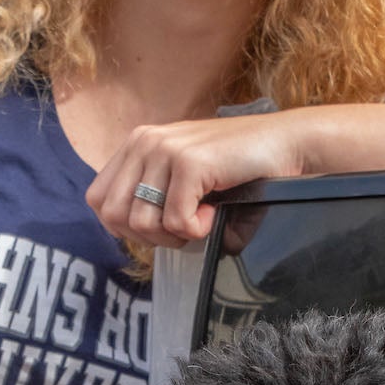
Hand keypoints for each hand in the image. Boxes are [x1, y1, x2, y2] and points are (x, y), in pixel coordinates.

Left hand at [87, 114, 308, 246]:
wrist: (285, 143)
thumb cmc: (238, 166)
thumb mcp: (184, 177)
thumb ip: (154, 199)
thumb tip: (135, 242)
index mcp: (137, 143)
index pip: (99, 199)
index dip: (125, 226)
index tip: (160, 227)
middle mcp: (144, 141)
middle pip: (113, 215)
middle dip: (148, 236)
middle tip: (183, 229)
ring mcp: (164, 150)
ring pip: (142, 222)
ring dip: (174, 235)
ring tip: (202, 217)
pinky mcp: (189, 163)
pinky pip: (176, 221)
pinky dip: (198, 230)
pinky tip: (216, 211)